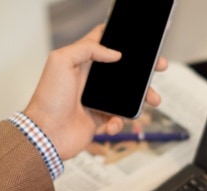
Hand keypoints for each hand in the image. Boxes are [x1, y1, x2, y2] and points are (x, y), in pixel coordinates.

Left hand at [22, 23, 167, 159]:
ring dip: (142, 97)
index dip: (120, 39)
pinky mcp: (100, 118)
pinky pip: (119, 117)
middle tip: (159, 67)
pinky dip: (120, 121)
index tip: (138, 41)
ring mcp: (96, 99)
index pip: (102, 42)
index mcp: (81, 61)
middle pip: (123, 69)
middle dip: (142, 69)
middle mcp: (90, 79)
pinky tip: (112, 124)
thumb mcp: (61, 61)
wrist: (46, 134)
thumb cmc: (48, 98)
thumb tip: (114, 53)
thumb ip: (87, 49)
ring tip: (153, 100)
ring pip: (127, 94)